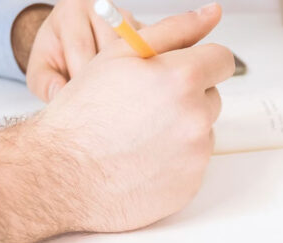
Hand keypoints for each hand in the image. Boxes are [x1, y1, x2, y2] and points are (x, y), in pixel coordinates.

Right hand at [0, 3, 233, 242]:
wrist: (60, 174)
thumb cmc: (83, 112)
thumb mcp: (121, 54)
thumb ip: (174, 29)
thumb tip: (212, 12)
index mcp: (182, 78)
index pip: (222, 60)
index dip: (199, 63)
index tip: (181, 71)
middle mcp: (195, 118)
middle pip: (211, 98)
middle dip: (186, 98)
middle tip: (144, 107)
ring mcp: (195, 156)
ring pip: (202, 132)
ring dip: (180, 130)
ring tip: (138, 136)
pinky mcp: (190, 186)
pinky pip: (192, 165)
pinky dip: (173, 162)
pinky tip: (140, 160)